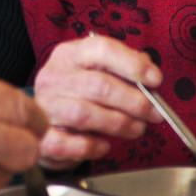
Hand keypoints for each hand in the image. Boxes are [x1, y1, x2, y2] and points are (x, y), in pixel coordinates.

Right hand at [32, 33, 163, 169]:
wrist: (40, 120)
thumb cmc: (78, 93)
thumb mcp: (96, 71)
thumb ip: (123, 68)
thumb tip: (151, 74)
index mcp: (69, 54)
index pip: (101, 49)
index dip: (132, 64)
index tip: (156, 80)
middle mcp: (54, 77)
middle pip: (98, 85)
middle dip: (134, 101)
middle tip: (154, 113)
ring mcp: (45, 107)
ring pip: (84, 114)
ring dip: (119, 123)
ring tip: (137, 129)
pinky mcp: (42, 137)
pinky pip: (69, 144)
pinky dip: (92, 147)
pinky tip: (105, 145)